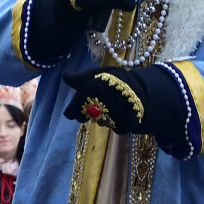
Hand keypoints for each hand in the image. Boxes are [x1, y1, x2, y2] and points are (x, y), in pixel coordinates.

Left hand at [62, 66, 186, 151]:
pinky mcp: (134, 116)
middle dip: (87, 116)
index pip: (82, 99)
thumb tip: (65, 76)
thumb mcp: (96, 74)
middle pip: (92, 114)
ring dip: (102, 120)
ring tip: (105, 112)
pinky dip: (116, 126)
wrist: (139, 86)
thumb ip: (80, 78)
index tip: (70, 114)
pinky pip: (118, 129)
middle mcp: (113, 91)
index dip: (73, 109)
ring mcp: (124, 104)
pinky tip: (116, 117)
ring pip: (105, 123)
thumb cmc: (112, 80)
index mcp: (101, 80)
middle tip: (85, 115)